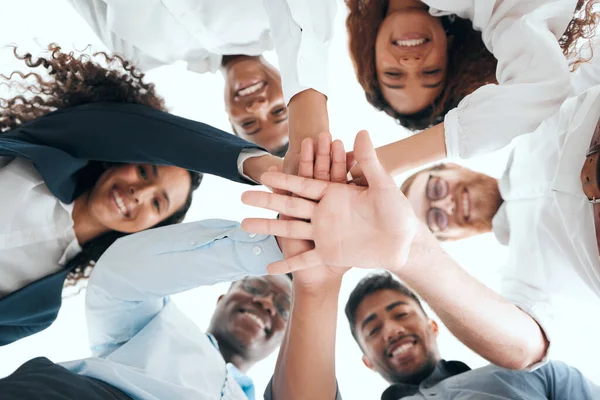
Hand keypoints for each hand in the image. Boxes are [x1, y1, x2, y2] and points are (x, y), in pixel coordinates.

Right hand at [242, 130, 419, 273]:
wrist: (403, 241)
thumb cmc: (396, 211)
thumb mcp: (382, 185)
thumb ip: (369, 161)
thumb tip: (360, 131)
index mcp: (333, 195)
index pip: (304, 184)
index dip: (284, 180)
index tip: (264, 175)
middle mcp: (324, 213)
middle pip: (289, 206)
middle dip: (266, 201)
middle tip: (242, 196)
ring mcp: (323, 234)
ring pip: (290, 230)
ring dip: (268, 228)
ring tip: (244, 225)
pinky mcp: (328, 254)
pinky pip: (304, 261)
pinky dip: (287, 265)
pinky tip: (269, 268)